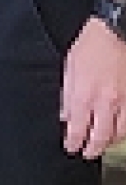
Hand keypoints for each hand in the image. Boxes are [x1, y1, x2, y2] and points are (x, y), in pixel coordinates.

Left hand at [61, 16, 125, 156]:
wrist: (113, 31)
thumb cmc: (90, 45)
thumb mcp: (70, 67)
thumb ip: (66, 94)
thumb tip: (64, 116)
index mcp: (84, 93)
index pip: (77, 128)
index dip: (73, 141)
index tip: (70, 147)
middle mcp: (104, 101)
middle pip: (99, 137)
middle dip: (91, 149)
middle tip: (86, 153)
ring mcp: (122, 102)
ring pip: (118, 134)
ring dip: (108, 142)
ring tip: (100, 144)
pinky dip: (122, 132)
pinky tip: (116, 132)